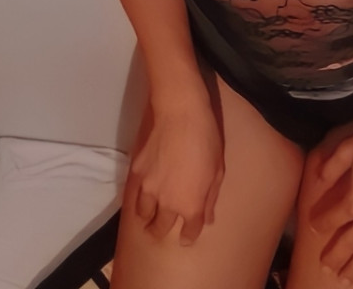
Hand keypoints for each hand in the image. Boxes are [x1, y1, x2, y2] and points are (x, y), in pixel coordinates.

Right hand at [129, 100, 224, 245]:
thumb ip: (210, 199)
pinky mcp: (136, 172)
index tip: (187, 237)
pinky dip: (137, 197)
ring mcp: (148, 188)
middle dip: (161, 231)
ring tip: (149, 212)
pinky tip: (142, 192)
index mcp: (190, 205)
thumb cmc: (206, 140)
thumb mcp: (218, 171)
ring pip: (142, 214)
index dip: (189, 236)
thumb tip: (207, 218)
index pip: (189, 232)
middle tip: (161, 228)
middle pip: (160, 228)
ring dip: (147, 216)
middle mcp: (167, 203)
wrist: (180, 114)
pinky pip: (134, 193)